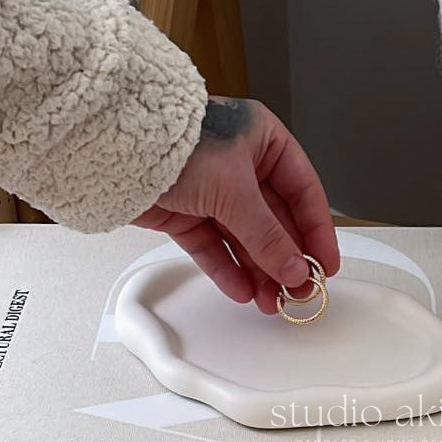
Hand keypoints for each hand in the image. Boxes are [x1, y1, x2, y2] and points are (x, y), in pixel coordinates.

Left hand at [133, 96, 340, 312]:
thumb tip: (293, 268)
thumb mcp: (234, 190)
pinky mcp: (185, 213)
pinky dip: (227, 269)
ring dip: (259, 271)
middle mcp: (240, 163)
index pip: (303, 190)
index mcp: (262, 140)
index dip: (316, 230)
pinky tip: (242, 291)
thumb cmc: (175, 142)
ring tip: (271, 301)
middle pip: (274, 220)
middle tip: (299, 291)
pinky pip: (213, 247)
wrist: (116, 149)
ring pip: (244, 238)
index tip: (325, 263)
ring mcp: (212, 190)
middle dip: (285, 259)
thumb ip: (267, 235)